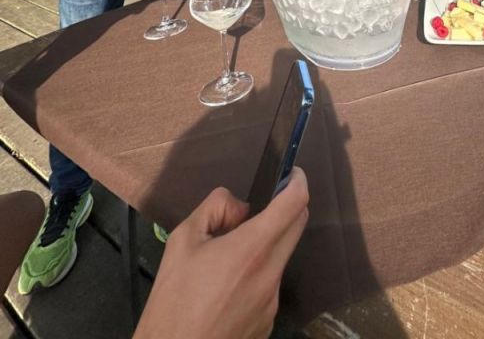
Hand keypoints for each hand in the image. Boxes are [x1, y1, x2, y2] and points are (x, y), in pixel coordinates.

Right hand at [133, 170, 308, 338]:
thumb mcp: (183, 240)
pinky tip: (227, 287)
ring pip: (281, 257)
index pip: (294, 203)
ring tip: (227, 259)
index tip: (292, 173)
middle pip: (296, 227)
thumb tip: (240, 208)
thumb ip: (215, 209)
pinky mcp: (268, 322)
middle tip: (259, 208)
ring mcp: (273, 302)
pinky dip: (258, 274)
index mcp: (252, 249)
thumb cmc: (173, 300)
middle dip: (286, 209)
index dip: (298, 181)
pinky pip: (270, 285)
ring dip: (266, 245)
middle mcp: (271, 274)